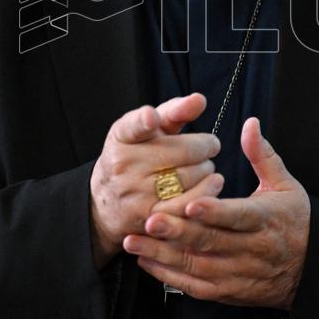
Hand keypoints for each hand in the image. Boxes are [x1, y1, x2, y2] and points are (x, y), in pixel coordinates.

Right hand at [89, 93, 224, 267]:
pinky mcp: (149, 219)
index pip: (133, 126)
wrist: (106, 202)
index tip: (151, 118)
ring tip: (206, 167)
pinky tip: (211, 184)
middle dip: (204, 147)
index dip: (143, 122)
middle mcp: (124, 165)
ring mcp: (135, 194)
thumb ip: (174, 111)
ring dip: (207, 171)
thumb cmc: (135, 157)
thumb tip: (200, 99)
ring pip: (190, 178)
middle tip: (208, 148)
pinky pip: (189, 205)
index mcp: (122, 137)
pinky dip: (206, 193)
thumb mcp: (147, 130)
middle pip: (183, 151)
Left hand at [122, 117, 310, 309]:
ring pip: (199, 266)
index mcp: (266, 220)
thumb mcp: (285, 184)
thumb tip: (250, 123)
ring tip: (135, 241)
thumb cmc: (295, 220)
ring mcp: (239, 273)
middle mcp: (252, 249)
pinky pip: (196, 287)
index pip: (238, 216)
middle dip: (178, 232)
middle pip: (212, 242)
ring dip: (165, 255)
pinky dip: (170, 276)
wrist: (312, 269)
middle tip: (149, 221)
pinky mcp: (229, 291)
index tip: (190, 204)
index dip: (215, 212)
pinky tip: (147, 261)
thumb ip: (263, 155)